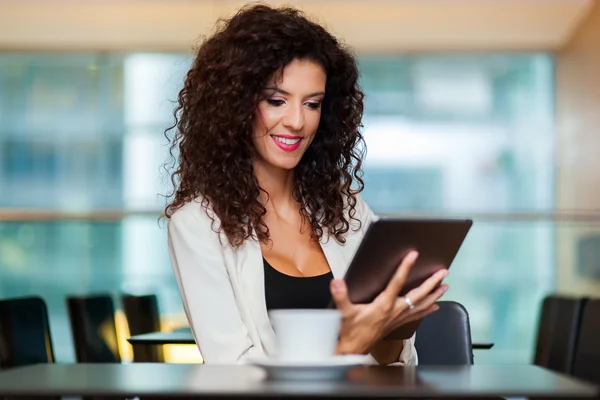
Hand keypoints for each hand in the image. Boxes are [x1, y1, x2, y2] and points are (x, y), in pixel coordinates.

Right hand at [330, 251, 448, 354]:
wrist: (354, 348)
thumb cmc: (351, 330)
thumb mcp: (344, 311)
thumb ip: (340, 296)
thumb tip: (337, 282)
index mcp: (384, 305)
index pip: (397, 282)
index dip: (405, 268)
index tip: (413, 255)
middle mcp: (395, 311)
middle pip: (418, 294)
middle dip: (432, 283)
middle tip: (443, 272)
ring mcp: (399, 318)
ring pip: (422, 305)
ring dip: (434, 295)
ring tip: (445, 286)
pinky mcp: (398, 323)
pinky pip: (418, 315)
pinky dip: (428, 310)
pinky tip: (435, 306)